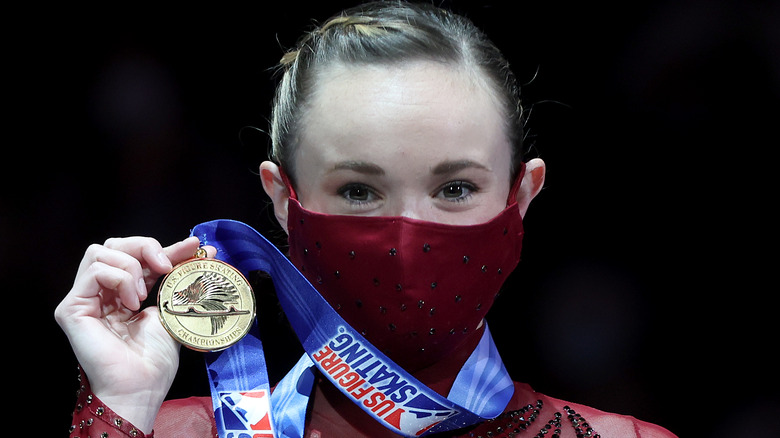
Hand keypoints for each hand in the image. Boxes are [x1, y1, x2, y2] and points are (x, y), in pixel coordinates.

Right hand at [55, 235, 210, 432]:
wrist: (141, 386)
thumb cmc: (153, 359)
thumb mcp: (172, 309)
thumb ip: (181, 280)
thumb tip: (207, 253)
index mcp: (121, 294)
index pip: (137, 257)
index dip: (164, 247)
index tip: (193, 246)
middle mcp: (99, 294)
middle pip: (113, 245)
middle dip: (145, 247)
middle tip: (166, 266)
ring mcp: (83, 300)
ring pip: (100, 252)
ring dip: (132, 267)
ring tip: (144, 296)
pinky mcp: (71, 308)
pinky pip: (95, 271)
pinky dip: (120, 279)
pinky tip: (132, 303)